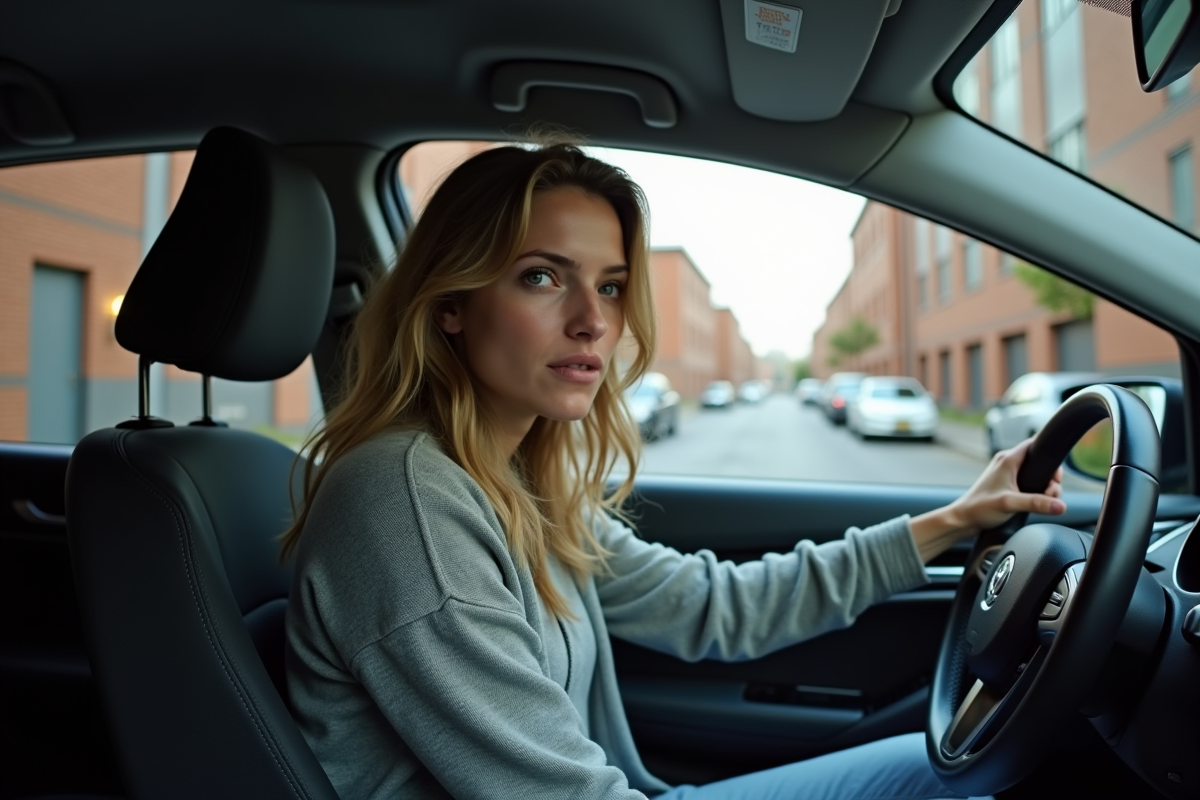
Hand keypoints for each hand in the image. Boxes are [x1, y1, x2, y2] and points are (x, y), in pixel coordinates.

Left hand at [910, 437, 1065, 561]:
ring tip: (1045, 501)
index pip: (1035, 443)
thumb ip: (1036, 503)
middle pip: (1040, 462)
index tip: (1055, 476)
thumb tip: (1060, 506)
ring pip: (1036, 474)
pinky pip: (1029, 482)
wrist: (963, 519)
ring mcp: (1007, 474)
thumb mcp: (1010, 504)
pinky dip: (1036, 491)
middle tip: (1051, 494)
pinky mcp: (1008, 484)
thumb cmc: (980, 508)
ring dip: (1045, 487)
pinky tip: (1036, 502)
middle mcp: (1008, 463)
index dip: (1049, 457)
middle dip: (1051, 478)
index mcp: (1008, 460)